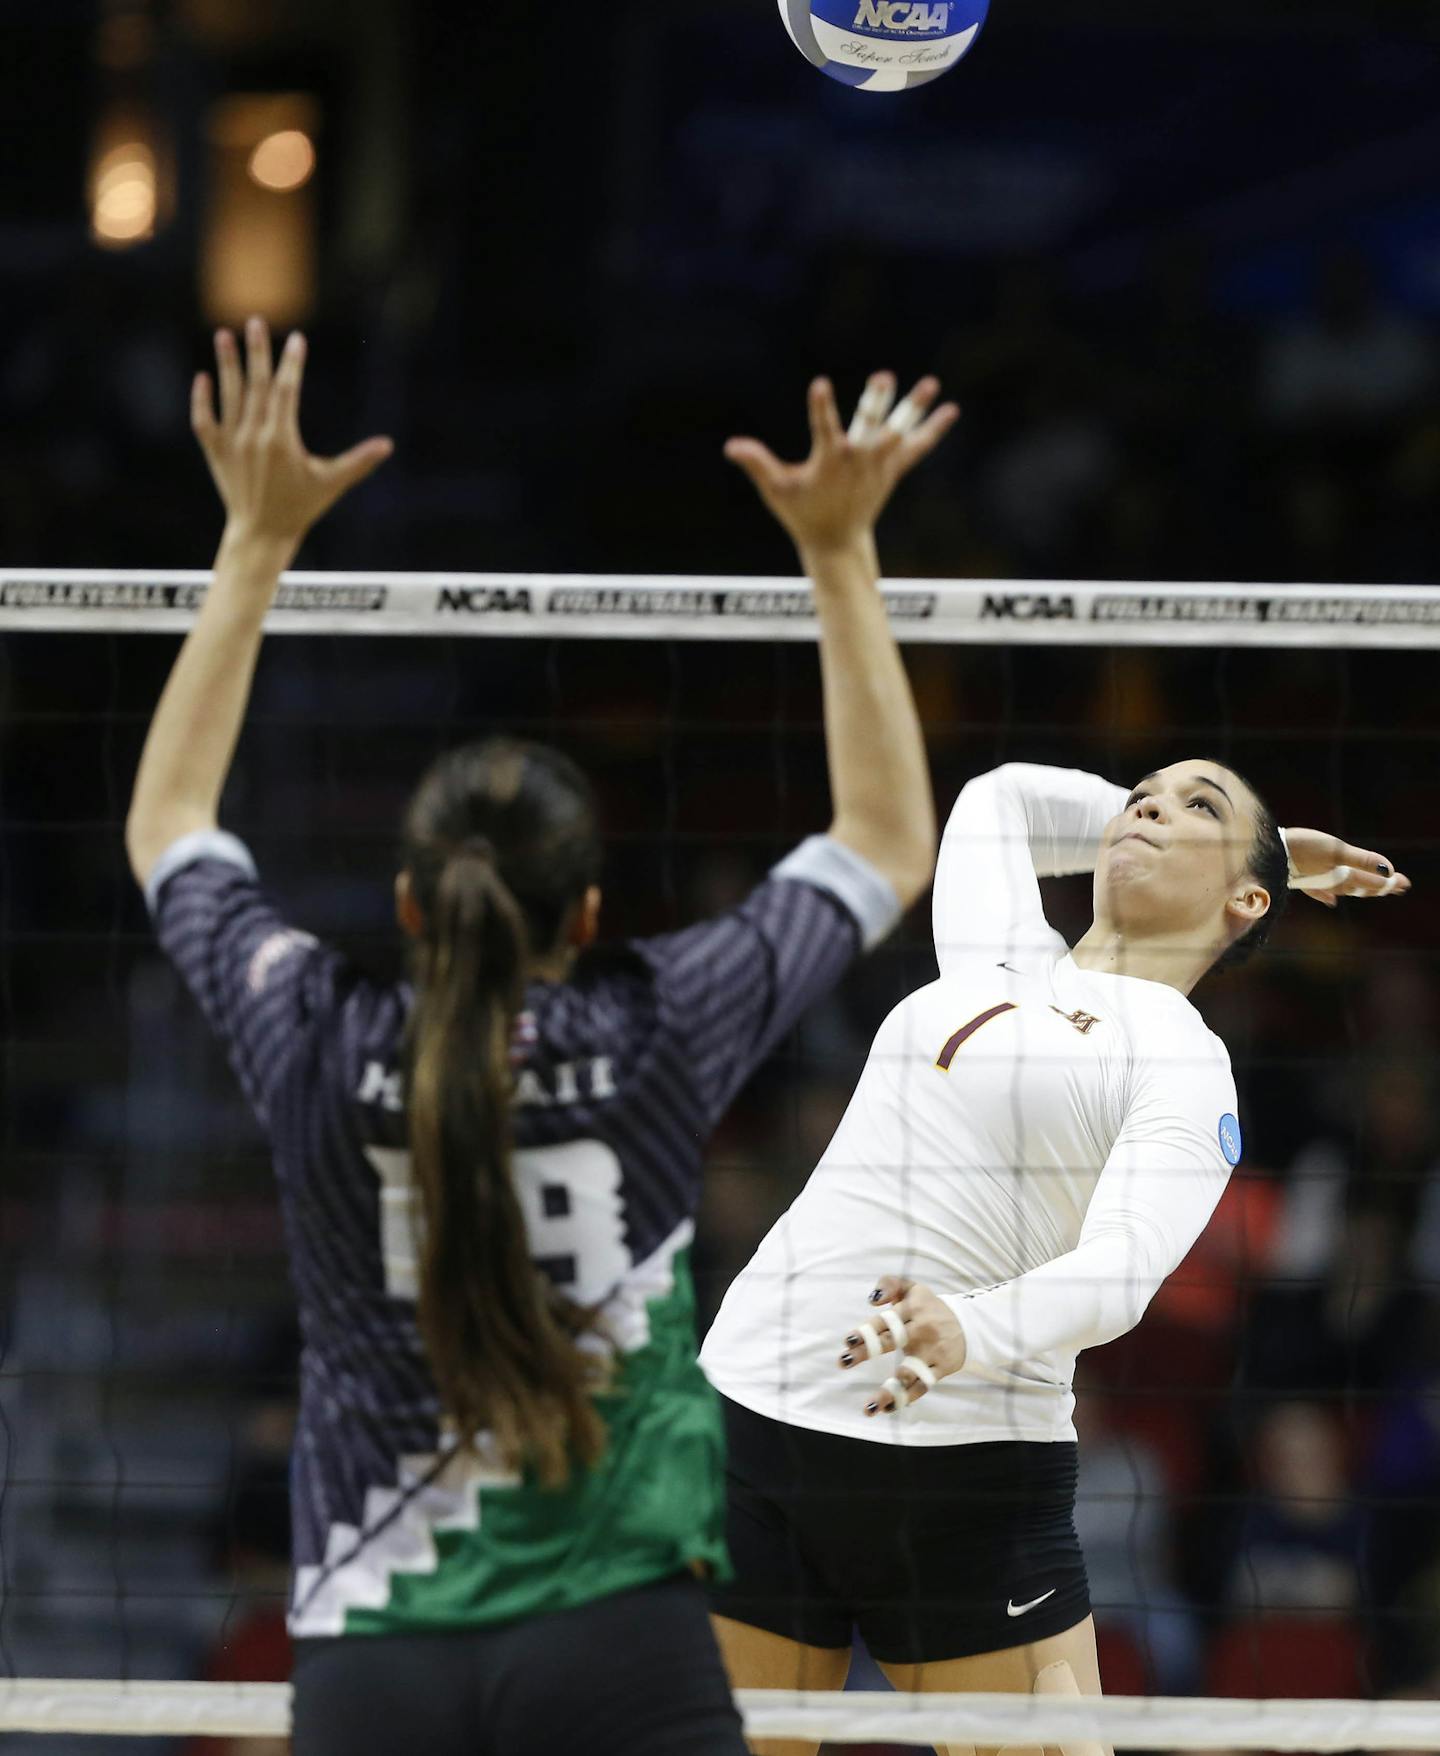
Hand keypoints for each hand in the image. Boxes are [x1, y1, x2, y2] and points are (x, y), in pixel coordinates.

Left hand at [192, 317, 393, 546]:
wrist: (262, 534)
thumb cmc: (301, 508)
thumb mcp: (331, 483)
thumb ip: (358, 462)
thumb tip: (387, 445)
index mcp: (281, 440)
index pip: (286, 391)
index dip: (292, 363)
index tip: (297, 339)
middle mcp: (253, 436)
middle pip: (256, 384)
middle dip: (257, 351)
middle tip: (255, 321)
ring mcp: (231, 443)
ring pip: (229, 395)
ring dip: (227, 364)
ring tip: (223, 335)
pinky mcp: (216, 452)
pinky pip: (205, 420)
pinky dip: (203, 399)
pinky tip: (204, 378)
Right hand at [725, 372, 957, 559]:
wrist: (837, 544)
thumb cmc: (803, 515)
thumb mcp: (776, 491)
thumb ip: (757, 464)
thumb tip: (731, 446)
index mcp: (830, 461)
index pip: (823, 427)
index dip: (820, 406)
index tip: (820, 384)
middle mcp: (859, 460)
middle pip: (869, 424)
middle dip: (875, 401)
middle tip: (882, 377)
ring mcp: (879, 465)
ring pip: (899, 432)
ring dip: (915, 408)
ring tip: (932, 384)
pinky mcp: (892, 471)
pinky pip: (917, 448)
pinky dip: (933, 431)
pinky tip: (950, 411)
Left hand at [837, 1275, 965, 1415]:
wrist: (967, 1325)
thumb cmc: (929, 1308)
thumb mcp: (912, 1289)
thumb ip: (889, 1284)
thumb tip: (871, 1299)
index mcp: (911, 1309)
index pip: (886, 1320)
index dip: (867, 1330)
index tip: (848, 1341)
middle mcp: (921, 1330)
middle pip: (892, 1341)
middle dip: (867, 1351)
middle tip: (844, 1361)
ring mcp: (931, 1352)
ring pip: (909, 1373)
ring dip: (889, 1391)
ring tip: (869, 1407)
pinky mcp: (940, 1369)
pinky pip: (922, 1387)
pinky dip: (906, 1398)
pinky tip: (887, 1408)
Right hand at [1283, 826, 1411, 907]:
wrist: (1265, 855)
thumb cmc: (1302, 849)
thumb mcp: (1336, 850)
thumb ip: (1362, 861)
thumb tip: (1388, 871)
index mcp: (1343, 878)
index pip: (1372, 883)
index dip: (1389, 882)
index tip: (1404, 882)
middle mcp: (1332, 884)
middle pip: (1360, 888)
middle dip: (1379, 887)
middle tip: (1397, 886)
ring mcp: (1316, 883)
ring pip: (1343, 890)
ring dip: (1360, 890)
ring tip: (1372, 891)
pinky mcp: (1301, 880)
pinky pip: (1321, 892)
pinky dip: (1329, 896)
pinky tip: (1330, 902)